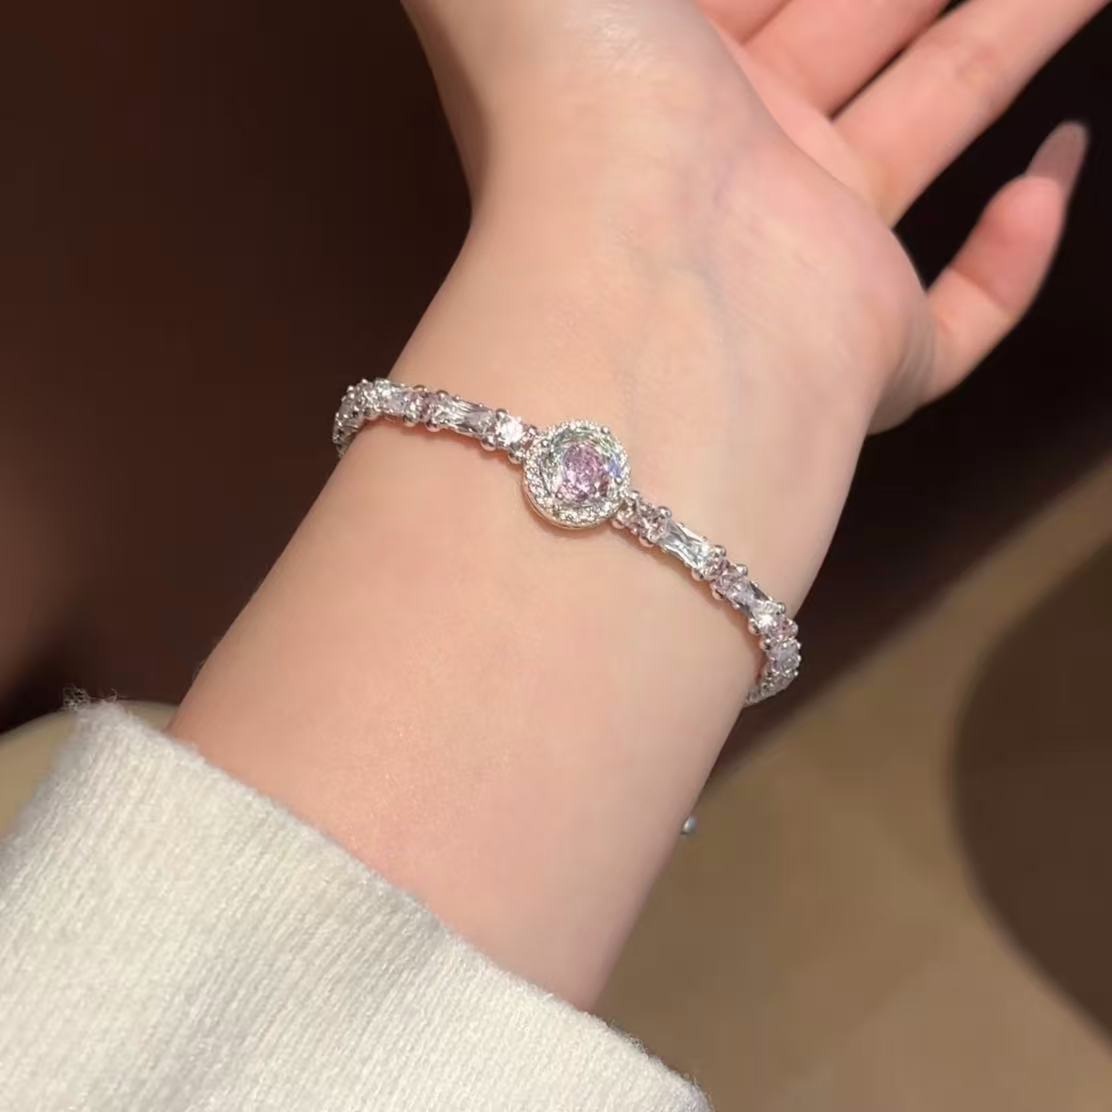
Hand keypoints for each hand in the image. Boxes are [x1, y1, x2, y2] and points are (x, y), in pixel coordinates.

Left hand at [406, 0, 1096, 430]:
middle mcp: (733, 166)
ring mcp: (805, 263)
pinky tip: (1055, 168)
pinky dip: (1015, 260)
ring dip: (1008, 42)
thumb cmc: (580, 92)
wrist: (636, 286)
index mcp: (656, 76)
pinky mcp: (870, 353)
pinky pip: (962, 320)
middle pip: (859, 36)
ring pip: (929, 133)